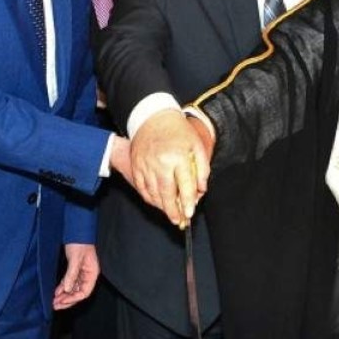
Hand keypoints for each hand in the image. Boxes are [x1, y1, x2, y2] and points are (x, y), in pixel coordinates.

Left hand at [52, 243, 97, 309]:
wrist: (76, 231)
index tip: (63, 301)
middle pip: (79, 293)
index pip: (85, 292)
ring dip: (64, 296)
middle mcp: (88, 275)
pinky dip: (63, 288)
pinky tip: (56, 292)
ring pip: (73, 289)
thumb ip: (72, 275)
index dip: (74, 298)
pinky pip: (69, 283)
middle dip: (68, 300)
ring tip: (54, 301)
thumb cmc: (80, 242)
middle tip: (56, 305)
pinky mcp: (75, 270)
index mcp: (92, 273)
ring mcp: (81, 273)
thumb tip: (67, 289)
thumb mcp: (75, 259)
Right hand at [116, 109, 210, 227]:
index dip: (187, 202)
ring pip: (153, 193)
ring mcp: (145, 165)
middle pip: (166, 193)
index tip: (189, 214)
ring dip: (161, 207)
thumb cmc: (178, 131)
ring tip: (170, 214)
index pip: (184, 186)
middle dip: (173, 211)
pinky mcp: (136, 166)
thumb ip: (202, 168)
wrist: (152, 117)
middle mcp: (160, 163)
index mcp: (178, 157)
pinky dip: (150, 198)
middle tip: (178, 221)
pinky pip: (142, 188)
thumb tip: (201, 190)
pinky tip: (157, 202)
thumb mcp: (197, 145)